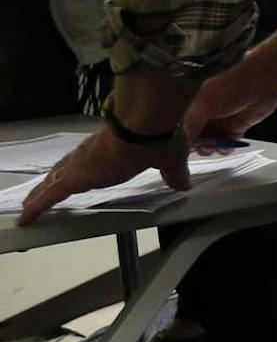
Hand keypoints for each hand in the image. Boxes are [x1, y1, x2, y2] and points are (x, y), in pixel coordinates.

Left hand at [17, 125, 189, 223]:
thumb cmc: (159, 136)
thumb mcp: (171, 159)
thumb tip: (184, 183)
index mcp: (113, 150)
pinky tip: (25, 218)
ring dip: (40, 193)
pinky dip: (37, 207)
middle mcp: (91, 154)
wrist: (147, 123)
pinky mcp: (75, 177)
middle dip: (53, 181)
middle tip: (41, 192)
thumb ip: (174, 172)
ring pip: (53, 181)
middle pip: (65, 170)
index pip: (90, 160)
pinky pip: (50, 196)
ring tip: (29, 204)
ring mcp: (81, 164)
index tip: (73, 175)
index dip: (80, 169)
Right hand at [184, 58, 276, 141]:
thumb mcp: (206, 104)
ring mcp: (223, 121)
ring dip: (213, 147)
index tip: (187, 146)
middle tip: (204, 147)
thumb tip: (184, 138)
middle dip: (199, 144)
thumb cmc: (233, 86)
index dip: (186, 137)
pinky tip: (227, 146)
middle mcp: (209, 114)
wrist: (263, 85)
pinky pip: (228, 143)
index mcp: (197, 105)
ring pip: (212, 141)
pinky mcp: (237, 127)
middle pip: (198, 136)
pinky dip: (226, 147)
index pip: (185, 126)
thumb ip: (192, 122)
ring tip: (215, 146)